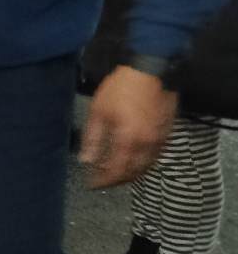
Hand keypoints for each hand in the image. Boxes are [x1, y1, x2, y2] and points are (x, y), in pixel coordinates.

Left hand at [80, 66, 176, 189]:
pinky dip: (144, 162)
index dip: (104, 181)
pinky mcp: (168, 131)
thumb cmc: (121, 88)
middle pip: (134, 173)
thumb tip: (87, 161)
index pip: (116, 171)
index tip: (93, 184)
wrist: (151, 68)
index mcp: (128, 140)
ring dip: (132, 173)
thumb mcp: (98, 111)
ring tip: (117, 172)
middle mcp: (147, 144)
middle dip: (118, 180)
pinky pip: (156, 155)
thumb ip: (93, 139)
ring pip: (147, 166)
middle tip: (104, 180)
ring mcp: (160, 139)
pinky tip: (134, 158)